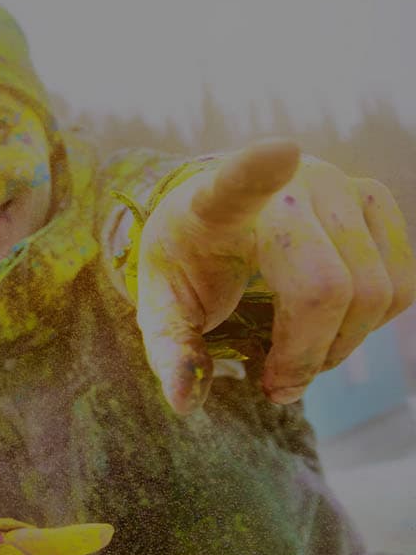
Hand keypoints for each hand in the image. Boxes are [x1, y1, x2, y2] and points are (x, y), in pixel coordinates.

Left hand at [137, 139, 413, 412]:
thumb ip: (171, 352)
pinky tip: (328, 325)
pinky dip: (370, 324)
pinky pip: (401, 285)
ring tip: (298, 357)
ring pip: (376, 292)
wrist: (216, 217)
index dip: (259, 168)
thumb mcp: (163, 309)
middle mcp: (291, 184)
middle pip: (328, 287)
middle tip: (276, 385)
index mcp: (218, 203)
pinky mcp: (376, 199)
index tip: (279, 152)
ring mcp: (342, 185)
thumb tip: (183, 402)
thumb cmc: (188, 264)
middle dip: (307, 354)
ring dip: (341, 346)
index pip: (240, 181)